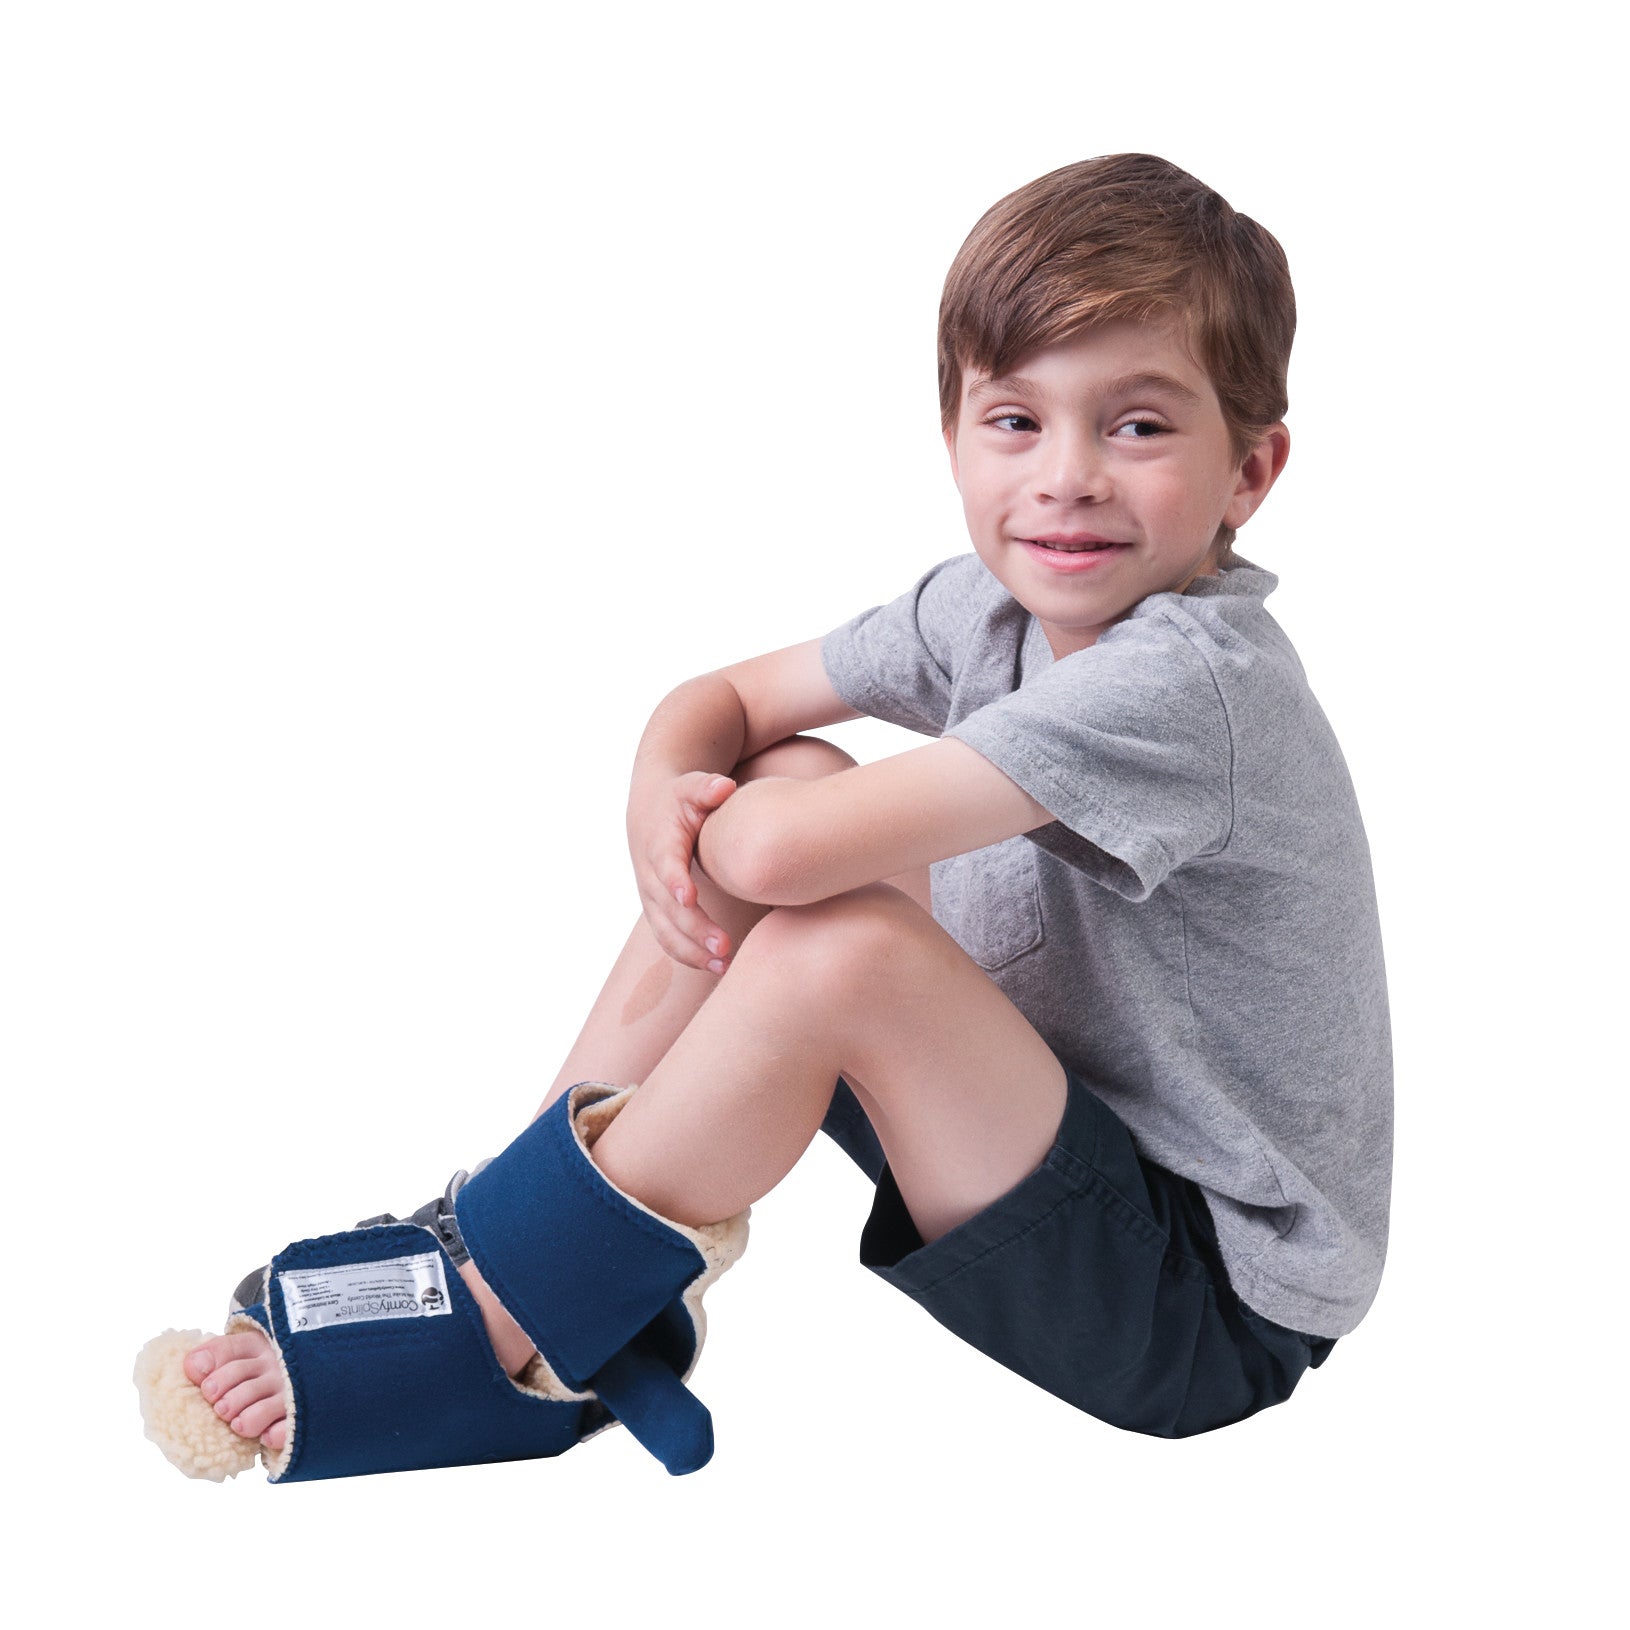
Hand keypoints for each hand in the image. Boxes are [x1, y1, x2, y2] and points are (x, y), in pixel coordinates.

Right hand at [628, 771, 737, 972]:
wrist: (650, 812)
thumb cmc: (679, 800)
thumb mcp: (691, 788)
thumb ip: (707, 788)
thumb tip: (723, 786)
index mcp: (660, 844)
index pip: (665, 865)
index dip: (675, 881)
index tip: (689, 898)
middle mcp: (650, 875)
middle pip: (668, 908)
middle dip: (694, 929)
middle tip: (724, 946)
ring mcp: (651, 897)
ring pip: (665, 931)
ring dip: (692, 951)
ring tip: (723, 965)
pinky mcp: (657, 910)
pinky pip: (667, 939)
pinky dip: (688, 956)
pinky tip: (716, 967)